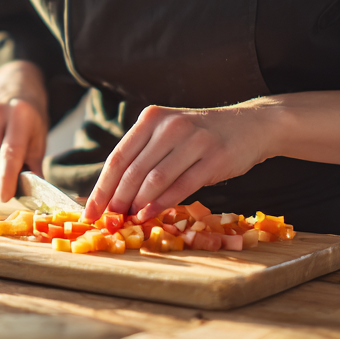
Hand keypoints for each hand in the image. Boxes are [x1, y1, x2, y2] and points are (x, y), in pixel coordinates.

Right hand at [0, 61, 47, 201]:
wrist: (9, 84)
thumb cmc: (27, 115)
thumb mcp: (39, 135)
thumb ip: (35, 164)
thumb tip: (33, 192)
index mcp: (18, 114)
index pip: (9, 154)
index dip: (7, 180)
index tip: (5, 197)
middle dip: (0, 181)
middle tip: (9, 178)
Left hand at [82, 104, 271, 223]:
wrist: (249, 126)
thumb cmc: (200, 136)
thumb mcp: (168, 134)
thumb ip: (143, 156)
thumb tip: (111, 194)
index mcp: (151, 118)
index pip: (118, 157)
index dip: (102, 187)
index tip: (90, 211)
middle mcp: (170, 126)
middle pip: (133, 170)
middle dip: (116, 199)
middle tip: (109, 220)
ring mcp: (193, 140)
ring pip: (155, 179)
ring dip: (138, 203)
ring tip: (128, 219)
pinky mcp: (214, 158)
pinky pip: (182, 186)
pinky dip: (162, 204)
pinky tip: (150, 215)